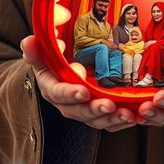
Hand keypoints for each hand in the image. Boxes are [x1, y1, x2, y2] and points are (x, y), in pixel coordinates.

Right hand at [20, 36, 136, 131]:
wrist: (62, 70)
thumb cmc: (52, 59)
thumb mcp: (42, 52)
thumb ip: (36, 49)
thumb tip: (28, 41)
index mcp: (52, 88)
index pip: (59, 93)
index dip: (70, 93)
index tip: (83, 91)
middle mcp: (67, 104)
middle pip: (80, 111)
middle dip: (95, 109)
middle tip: (109, 105)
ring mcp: (83, 110)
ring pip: (96, 120)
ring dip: (112, 119)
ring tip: (127, 114)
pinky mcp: (98, 114)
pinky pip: (110, 122)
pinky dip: (122, 122)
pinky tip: (135, 117)